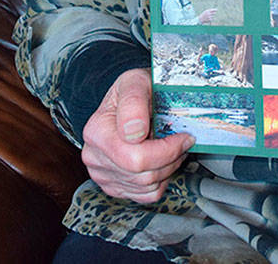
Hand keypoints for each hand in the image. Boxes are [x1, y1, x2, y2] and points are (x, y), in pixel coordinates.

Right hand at [81, 68, 192, 202]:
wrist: (127, 98)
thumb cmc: (134, 89)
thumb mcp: (135, 81)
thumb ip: (134, 102)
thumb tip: (134, 132)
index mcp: (97, 130)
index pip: (136, 158)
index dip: (169, 149)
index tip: (183, 134)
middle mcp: (94, 155)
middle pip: (143, 175)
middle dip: (171, 159)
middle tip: (182, 141)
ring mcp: (102, 173)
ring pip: (147, 187)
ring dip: (167, 169)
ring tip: (171, 147)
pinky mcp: (113, 186)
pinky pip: (144, 196)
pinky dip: (159, 181)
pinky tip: (161, 161)